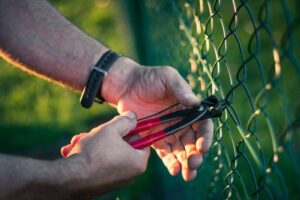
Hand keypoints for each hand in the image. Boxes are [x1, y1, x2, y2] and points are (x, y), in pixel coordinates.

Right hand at [60, 112, 149, 198]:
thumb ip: (125, 121)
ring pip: (108, 154)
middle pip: (123, 147)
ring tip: (79, 140)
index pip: (142, 141)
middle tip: (95, 131)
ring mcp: (117, 181)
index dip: (131, 130)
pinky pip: (100, 165)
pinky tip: (73, 151)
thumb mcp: (111, 129)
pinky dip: (90, 157)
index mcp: (138, 162)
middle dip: (107, 136)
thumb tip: (132, 116)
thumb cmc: (94, 153)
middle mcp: (131, 174)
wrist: (69, 179)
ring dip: (94, 144)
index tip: (119, 125)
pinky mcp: (103, 184)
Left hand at [102, 58, 213, 180]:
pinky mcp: (155, 139)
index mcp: (188, 108)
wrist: (126, 86)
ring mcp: (168, 132)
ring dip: (186, 163)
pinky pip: (165, 153)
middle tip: (194, 163)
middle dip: (196, 155)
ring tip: (188, 175)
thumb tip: (197, 103)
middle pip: (193, 142)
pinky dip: (171, 163)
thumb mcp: (167, 77)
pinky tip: (175, 171)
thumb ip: (181, 90)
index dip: (205, 137)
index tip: (202, 146)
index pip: (202, 125)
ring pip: (181, 151)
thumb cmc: (149, 78)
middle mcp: (181, 122)